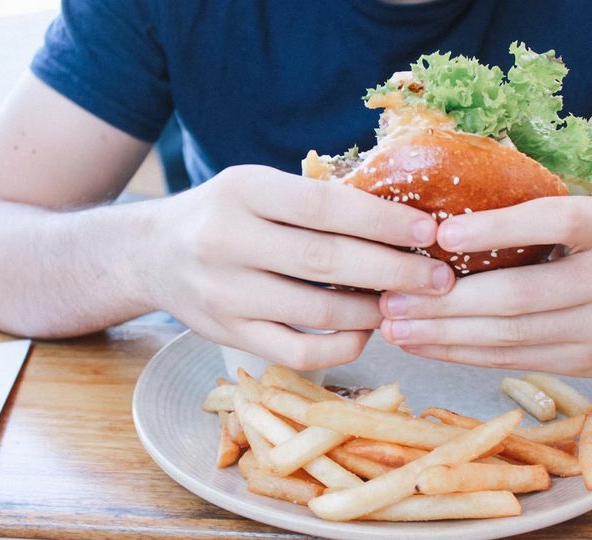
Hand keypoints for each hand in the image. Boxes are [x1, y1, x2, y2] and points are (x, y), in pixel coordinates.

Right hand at [145, 165, 454, 369]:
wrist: (152, 253)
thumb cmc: (223, 213)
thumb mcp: (256, 186)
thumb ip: (313, 200)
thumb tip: (401, 218)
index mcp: (242, 189)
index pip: (323, 206)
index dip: (381, 221)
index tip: (427, 232)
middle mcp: (227, 240)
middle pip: (325, 260)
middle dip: (393, 270)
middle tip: (439, 279)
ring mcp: (224, 292)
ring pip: (316, 311)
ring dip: (372, 310)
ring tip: (406, 303)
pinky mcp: (227, 333)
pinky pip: (296, 351)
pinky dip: (340, 346)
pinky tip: (364, 331)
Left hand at [377, 196, 591, 376]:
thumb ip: (537, 216)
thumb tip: (440, 219)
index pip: (554, 221)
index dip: (496, 227)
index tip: (441, 233)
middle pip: (519, 296)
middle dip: (445, 301)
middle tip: (391, 297)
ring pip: (509, 337)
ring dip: (443, 334)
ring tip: (395, 326)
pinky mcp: (586, 365)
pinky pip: (512, 361)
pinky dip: (462, 354)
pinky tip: (425, 345)